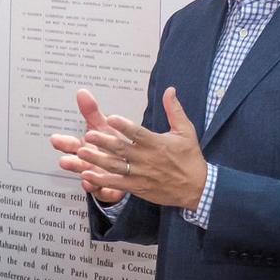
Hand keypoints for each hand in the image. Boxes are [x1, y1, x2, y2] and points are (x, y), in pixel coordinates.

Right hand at [52, 88, 125, 204]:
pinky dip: (101, 191)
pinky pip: (104, 192)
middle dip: (71, 162)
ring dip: (87, 178)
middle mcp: (89, 163)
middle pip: (77, 163)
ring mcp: (97, 177)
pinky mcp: (109, 189)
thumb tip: (82, 92)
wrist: (127, 163)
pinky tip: (100, 188)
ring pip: (89, 177)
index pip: (72, 144)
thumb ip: (91, 111)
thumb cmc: (111, 143)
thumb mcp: (102, 127)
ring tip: (83, 176)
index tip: (55, 139)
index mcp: (86, 147)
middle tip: (64, 161)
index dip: (63, 142)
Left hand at [69, 86, 209, 210]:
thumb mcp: (186, 131)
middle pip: (122, 149)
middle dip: (104, 142)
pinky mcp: (138, 187)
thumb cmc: (190, 158)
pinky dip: (102, 180)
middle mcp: (147, 158)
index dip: (124, 126)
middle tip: (88, 135)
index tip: (110, 118)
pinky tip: (87, 174)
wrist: (198, 189)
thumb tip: (170, 89)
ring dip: (98, 159)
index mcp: (157, 143)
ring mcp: (141, 174)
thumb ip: (174, 110)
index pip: (138, 133)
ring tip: (82, 152)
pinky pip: (117, 183)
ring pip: (116, 166)